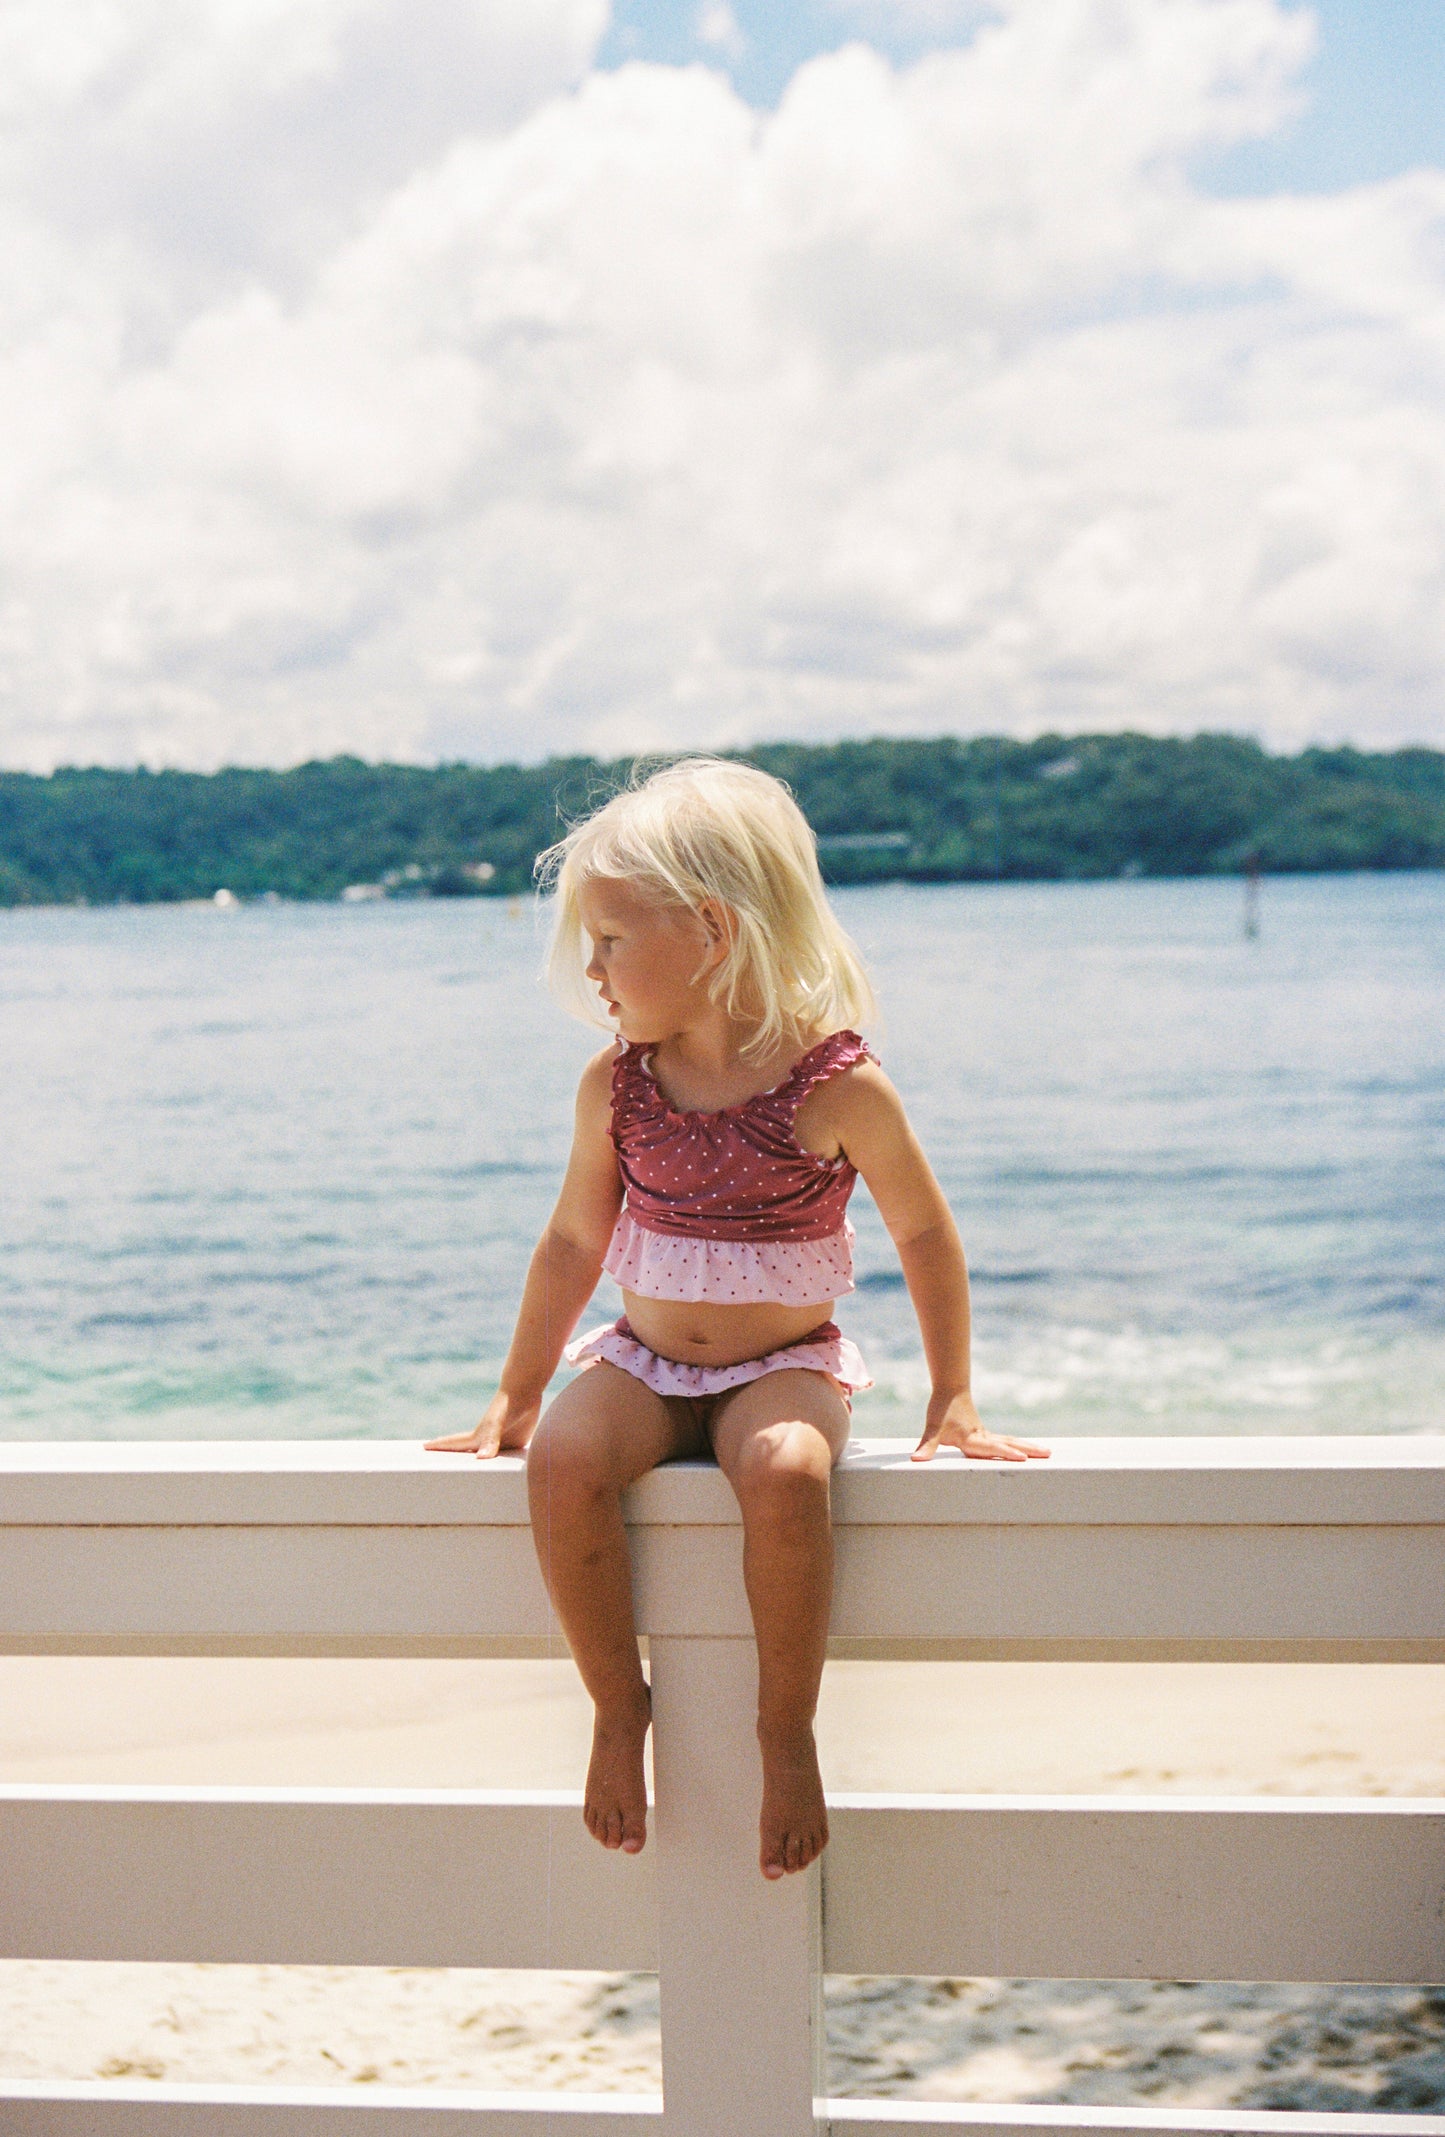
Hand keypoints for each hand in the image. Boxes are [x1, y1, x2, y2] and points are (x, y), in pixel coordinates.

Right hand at [425, 1390, 539, 1458]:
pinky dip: (502, 1464)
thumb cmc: (507, 1406)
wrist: (525, 1391)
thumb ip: (491, 1440)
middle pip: (468, 1453)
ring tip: (470, 1472)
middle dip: (455, 1459)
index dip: (439, 1446)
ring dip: (479, 1465)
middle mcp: (487, 1441)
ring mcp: (501, 1442)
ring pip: (487, 1458)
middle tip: (441, 1465)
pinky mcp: (517, 1442)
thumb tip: (481, 1459)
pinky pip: (506, 1458)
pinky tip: (504, 1468)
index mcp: (478, 1437)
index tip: (424, 1446)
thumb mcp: (497, 1423)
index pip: (455, 1444)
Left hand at [912, 1389, 1048, 1462]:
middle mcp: (983, 1437)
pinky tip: (1029, 1450)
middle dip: (1028, 1451)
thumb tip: (916, 1459)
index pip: (992, 1448)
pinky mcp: (987, 1434)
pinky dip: (1020, 1445)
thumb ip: (927, 1446)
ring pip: (1011, 1441)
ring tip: (1048, 1452)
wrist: (950, 1388)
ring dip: (1029, 1447)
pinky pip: (1007, 1441)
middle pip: (1009, 1444)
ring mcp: (987, 1435)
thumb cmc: (941, 1409)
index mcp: (972, 1438)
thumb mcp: (932, 1428)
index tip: (1022, 1458)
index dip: (1006, 1453)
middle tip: (1048, 1455)